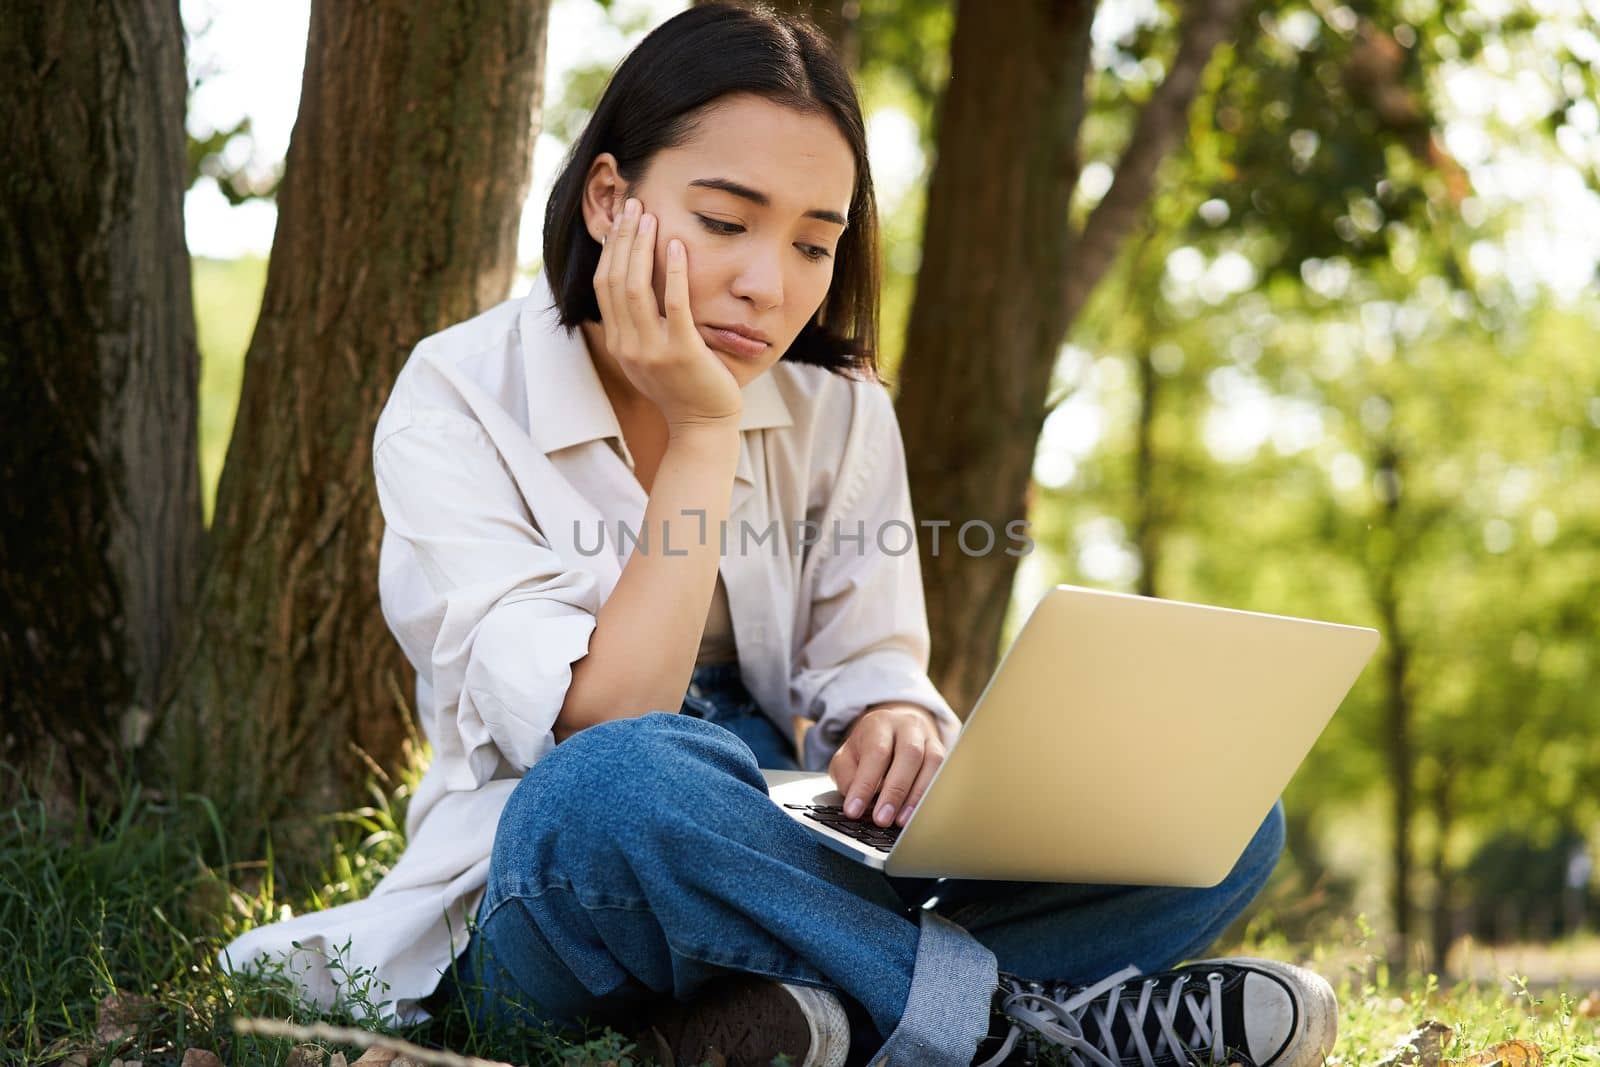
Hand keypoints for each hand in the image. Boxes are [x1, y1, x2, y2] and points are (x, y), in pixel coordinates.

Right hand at [593, 197, 743, 432]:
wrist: (702, 427)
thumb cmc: (683, 388)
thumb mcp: (648, 357)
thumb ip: (637, 327)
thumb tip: (634, 286)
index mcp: (618, 343)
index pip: (603, 286)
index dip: (610, 249)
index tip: (620, 220)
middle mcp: (627, 346)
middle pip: (614, 280)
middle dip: (622, 238)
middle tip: (633, 205)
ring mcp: (652, 350)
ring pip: (636, 288)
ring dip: (641, 247)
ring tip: (650, 217)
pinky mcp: (681, 353)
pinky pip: (674, 304)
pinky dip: (675, 271)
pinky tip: (679, 245)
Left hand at [828, 703, 946, 828]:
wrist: (894, 729)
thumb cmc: (868, 747)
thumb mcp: (846, 756)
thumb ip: (847, 777)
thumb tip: (858, 803)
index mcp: (879, 723)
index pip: (875, 752)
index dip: (865, 784)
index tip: (854, 810)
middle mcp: (908, 726)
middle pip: (910, 754)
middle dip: (895, 791)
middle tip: (882, 819)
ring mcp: (929, 739)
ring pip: (932, 763)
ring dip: (917, 796)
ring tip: (901, 821)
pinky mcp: (943, 754)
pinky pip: (944, 774)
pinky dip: (931, 796)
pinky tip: (920, 814)